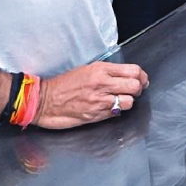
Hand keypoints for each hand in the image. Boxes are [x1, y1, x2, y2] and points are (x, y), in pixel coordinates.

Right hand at [33, 62, 148, 128]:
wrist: (44, 100)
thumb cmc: (63, 84)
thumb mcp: (87, 69)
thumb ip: (108, 72)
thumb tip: (127, 76)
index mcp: (101, 70)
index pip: (134, 71)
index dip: (141, 76)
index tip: (141, 79)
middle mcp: (102, 84)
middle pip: (135, 86)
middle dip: (138, 89)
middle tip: (133, 90)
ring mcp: (99, 101)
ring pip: (129, 102)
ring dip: (127, 102)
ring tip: (120, 100)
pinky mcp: (95, 115)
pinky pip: (116, 113)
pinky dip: (115, 111)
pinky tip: (108, 107)